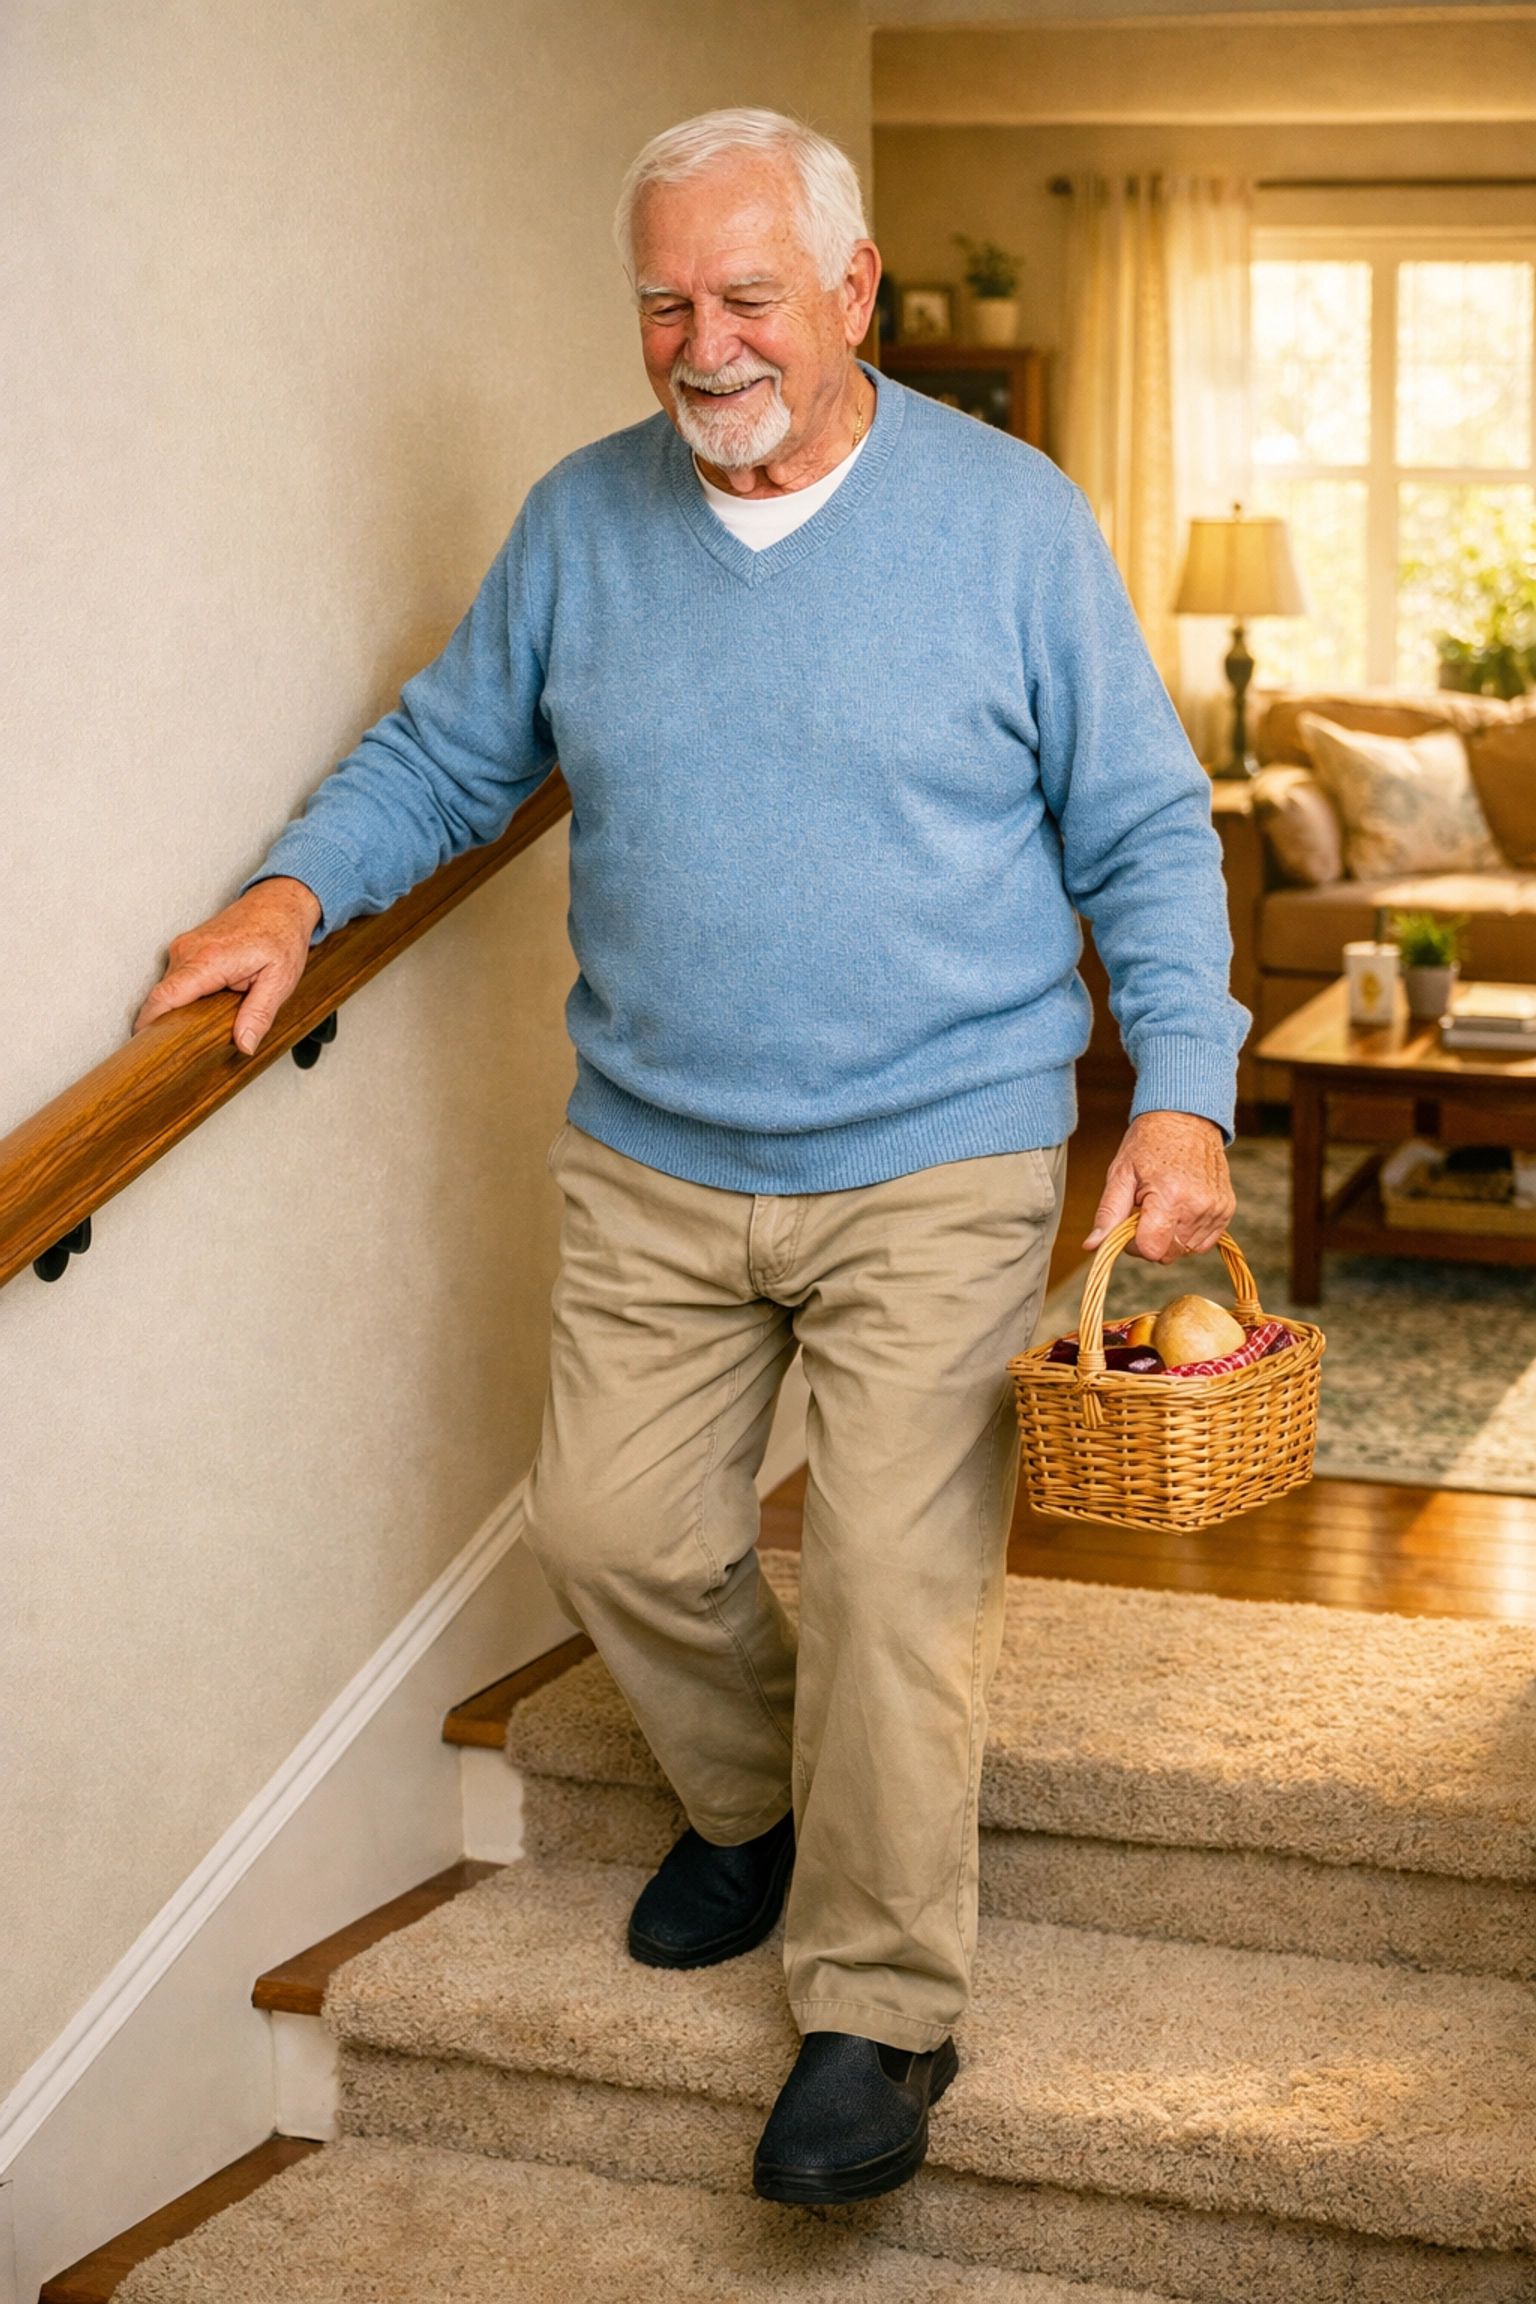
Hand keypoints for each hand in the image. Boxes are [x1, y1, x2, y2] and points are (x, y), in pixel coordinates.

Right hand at [134, 877, 321, 1055]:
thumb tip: (244, 1044)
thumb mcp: (280, 980)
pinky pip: (175, 978)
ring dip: (180, 1008)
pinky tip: (205, 1003)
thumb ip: (259, 1013)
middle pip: (163, 997)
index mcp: (209, 960)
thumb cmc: (281, 936)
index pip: (165, 997)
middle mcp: (189, 951)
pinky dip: (184, 995)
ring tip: (202, 1022)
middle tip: (185, 1046)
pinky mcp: (186, 947)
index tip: (145, 1045)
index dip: (150, 1023)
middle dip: (168, 1022)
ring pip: (168, 988)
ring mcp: (184, 947)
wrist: (279, 903)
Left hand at [1085, 1110, 1235, 1264]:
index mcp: (1170, 1198)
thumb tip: (1092, 1246)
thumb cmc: (1150, 1142)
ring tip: (1165, 1204)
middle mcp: (1198, 1207)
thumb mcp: (1121, 1174)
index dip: (1134, 1244)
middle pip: (1167, 1254)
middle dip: (1152, 1239)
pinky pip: (1204, 1242)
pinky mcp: (1226, 1209)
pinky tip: (1181, 1209)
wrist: (1186, 1117)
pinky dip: (1189, 1232)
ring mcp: (1216, 1209)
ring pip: (1186, 1250)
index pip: (1150, 1250)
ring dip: (1171, 1236)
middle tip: (1147, 1209)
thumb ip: (1108, 1214)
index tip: (1131, 1222)